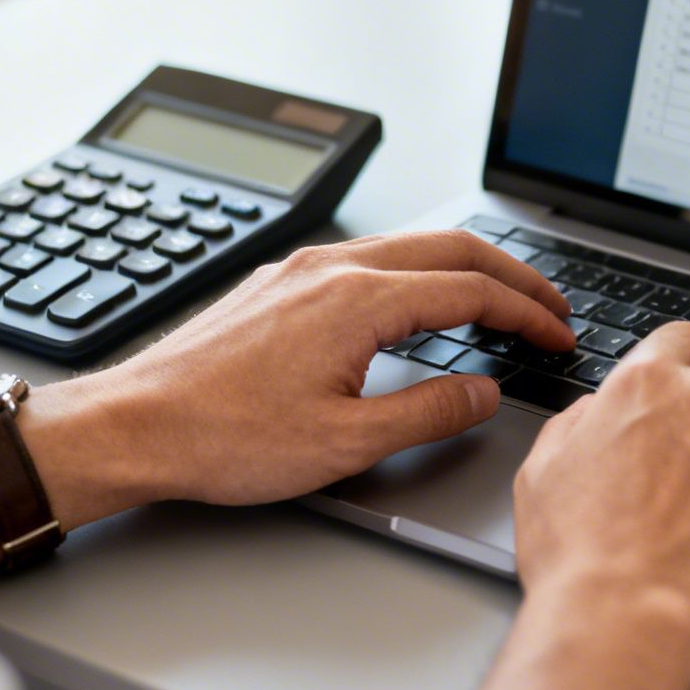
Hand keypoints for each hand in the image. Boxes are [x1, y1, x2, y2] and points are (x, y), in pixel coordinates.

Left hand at [27, 231, 575, 512]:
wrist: (132, 427)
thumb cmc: (222, 438)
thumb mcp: (345, 443)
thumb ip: (428, 413)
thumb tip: (481, 394)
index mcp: (357, 299)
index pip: (472, 289)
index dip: (527, 312)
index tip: (558, 334)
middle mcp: (330, 267)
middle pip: (450, 246)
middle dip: (512, 274)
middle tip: (550, 306)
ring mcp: (300, 269)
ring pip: (409, 246)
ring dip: (465, 268)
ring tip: (499, 301)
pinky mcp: (278, 285)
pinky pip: (370, 259)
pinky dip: (419, 273)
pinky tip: (422, 303)